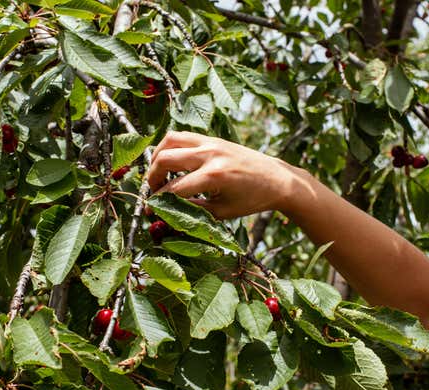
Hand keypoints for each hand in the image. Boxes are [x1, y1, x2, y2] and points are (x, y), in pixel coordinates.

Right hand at [147, 131, 304, 218]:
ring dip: (158, 157)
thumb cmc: (252, 199)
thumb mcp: (222, 212)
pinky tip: (171, 162)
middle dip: (153, 177)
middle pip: (166, 159)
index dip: (158, 201)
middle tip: (153, 191)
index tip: (151, 211)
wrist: (278, 179)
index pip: (174, 188)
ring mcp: (211, 142)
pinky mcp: (213, 138)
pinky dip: (171, 147)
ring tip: (158, 174)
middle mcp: (210, 154)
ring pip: (170, 140)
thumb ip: (193, 210)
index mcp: (214, 176)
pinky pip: (183, 136)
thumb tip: (167, 214)